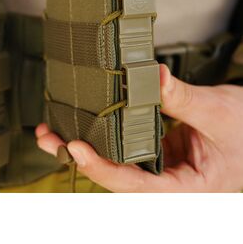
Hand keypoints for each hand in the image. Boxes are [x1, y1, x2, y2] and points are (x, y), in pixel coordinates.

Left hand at [36, 64, 242, 191]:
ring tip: (52, 131)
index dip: (104, 170)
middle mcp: (168, 180)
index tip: (77, 149)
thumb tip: (152, 77)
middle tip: (50, 138)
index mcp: (186, 189)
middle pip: (117, 176)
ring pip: (116, 160)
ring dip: (84, 146)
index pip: (137, 187)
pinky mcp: (154, 147)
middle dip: (81, 158)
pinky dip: (102, 131)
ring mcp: (159, 164)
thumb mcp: (216, 112)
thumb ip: (183, 98)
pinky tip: (81, 119)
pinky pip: (124, 142)